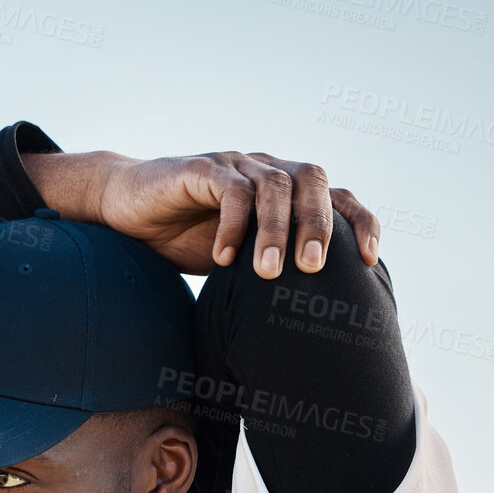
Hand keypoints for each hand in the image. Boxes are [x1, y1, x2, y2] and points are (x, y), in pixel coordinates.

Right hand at [22, 150, 380, 277]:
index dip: (359, 222)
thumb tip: (303, 328)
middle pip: (313, 181)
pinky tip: (225, 259)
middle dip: (319, 225)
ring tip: (269, 272)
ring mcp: (234, 164)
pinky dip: (233, 225)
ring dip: (276, 229)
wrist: (124, 209)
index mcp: (284, 189)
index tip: (369, 260)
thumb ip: (267, 271)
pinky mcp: (200, 168)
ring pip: (274, 185)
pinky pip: (228, 190)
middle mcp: (265, 168)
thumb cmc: (182, 237)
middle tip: (313, 268)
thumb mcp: (236, 258)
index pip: (337, 195)